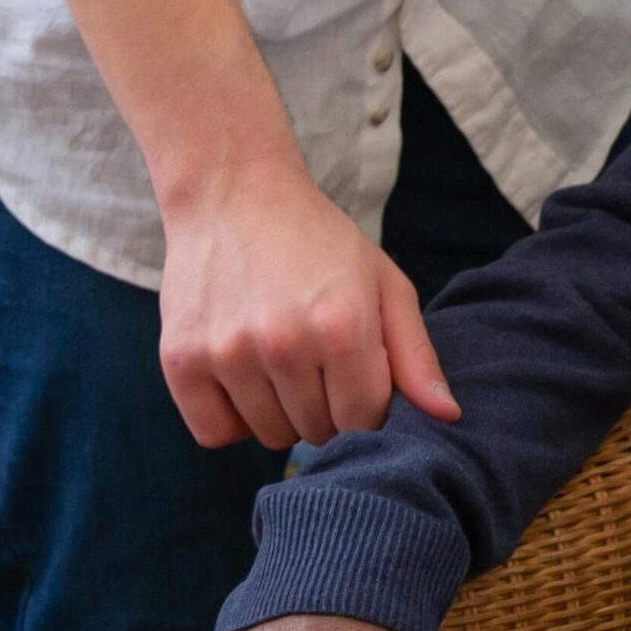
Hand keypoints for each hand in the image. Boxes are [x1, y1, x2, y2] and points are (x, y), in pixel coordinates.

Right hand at [158, 163, 460, 448]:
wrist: (234, 194)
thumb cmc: (320, 242)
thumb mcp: (383, 282)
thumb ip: (416, 354)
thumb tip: (448, 416)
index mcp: (343, 325)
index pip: (365, 419)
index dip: (367, 403)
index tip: (357, 372)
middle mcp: (284, 343)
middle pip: (318, 432)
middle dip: (327, 407)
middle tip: (316, 358)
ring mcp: (227, 353)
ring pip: (270, 436)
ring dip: (281, 411)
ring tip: (280, 357)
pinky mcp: (181, 360)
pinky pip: (216, 434)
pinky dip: (232, 418)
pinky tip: (244, 374)